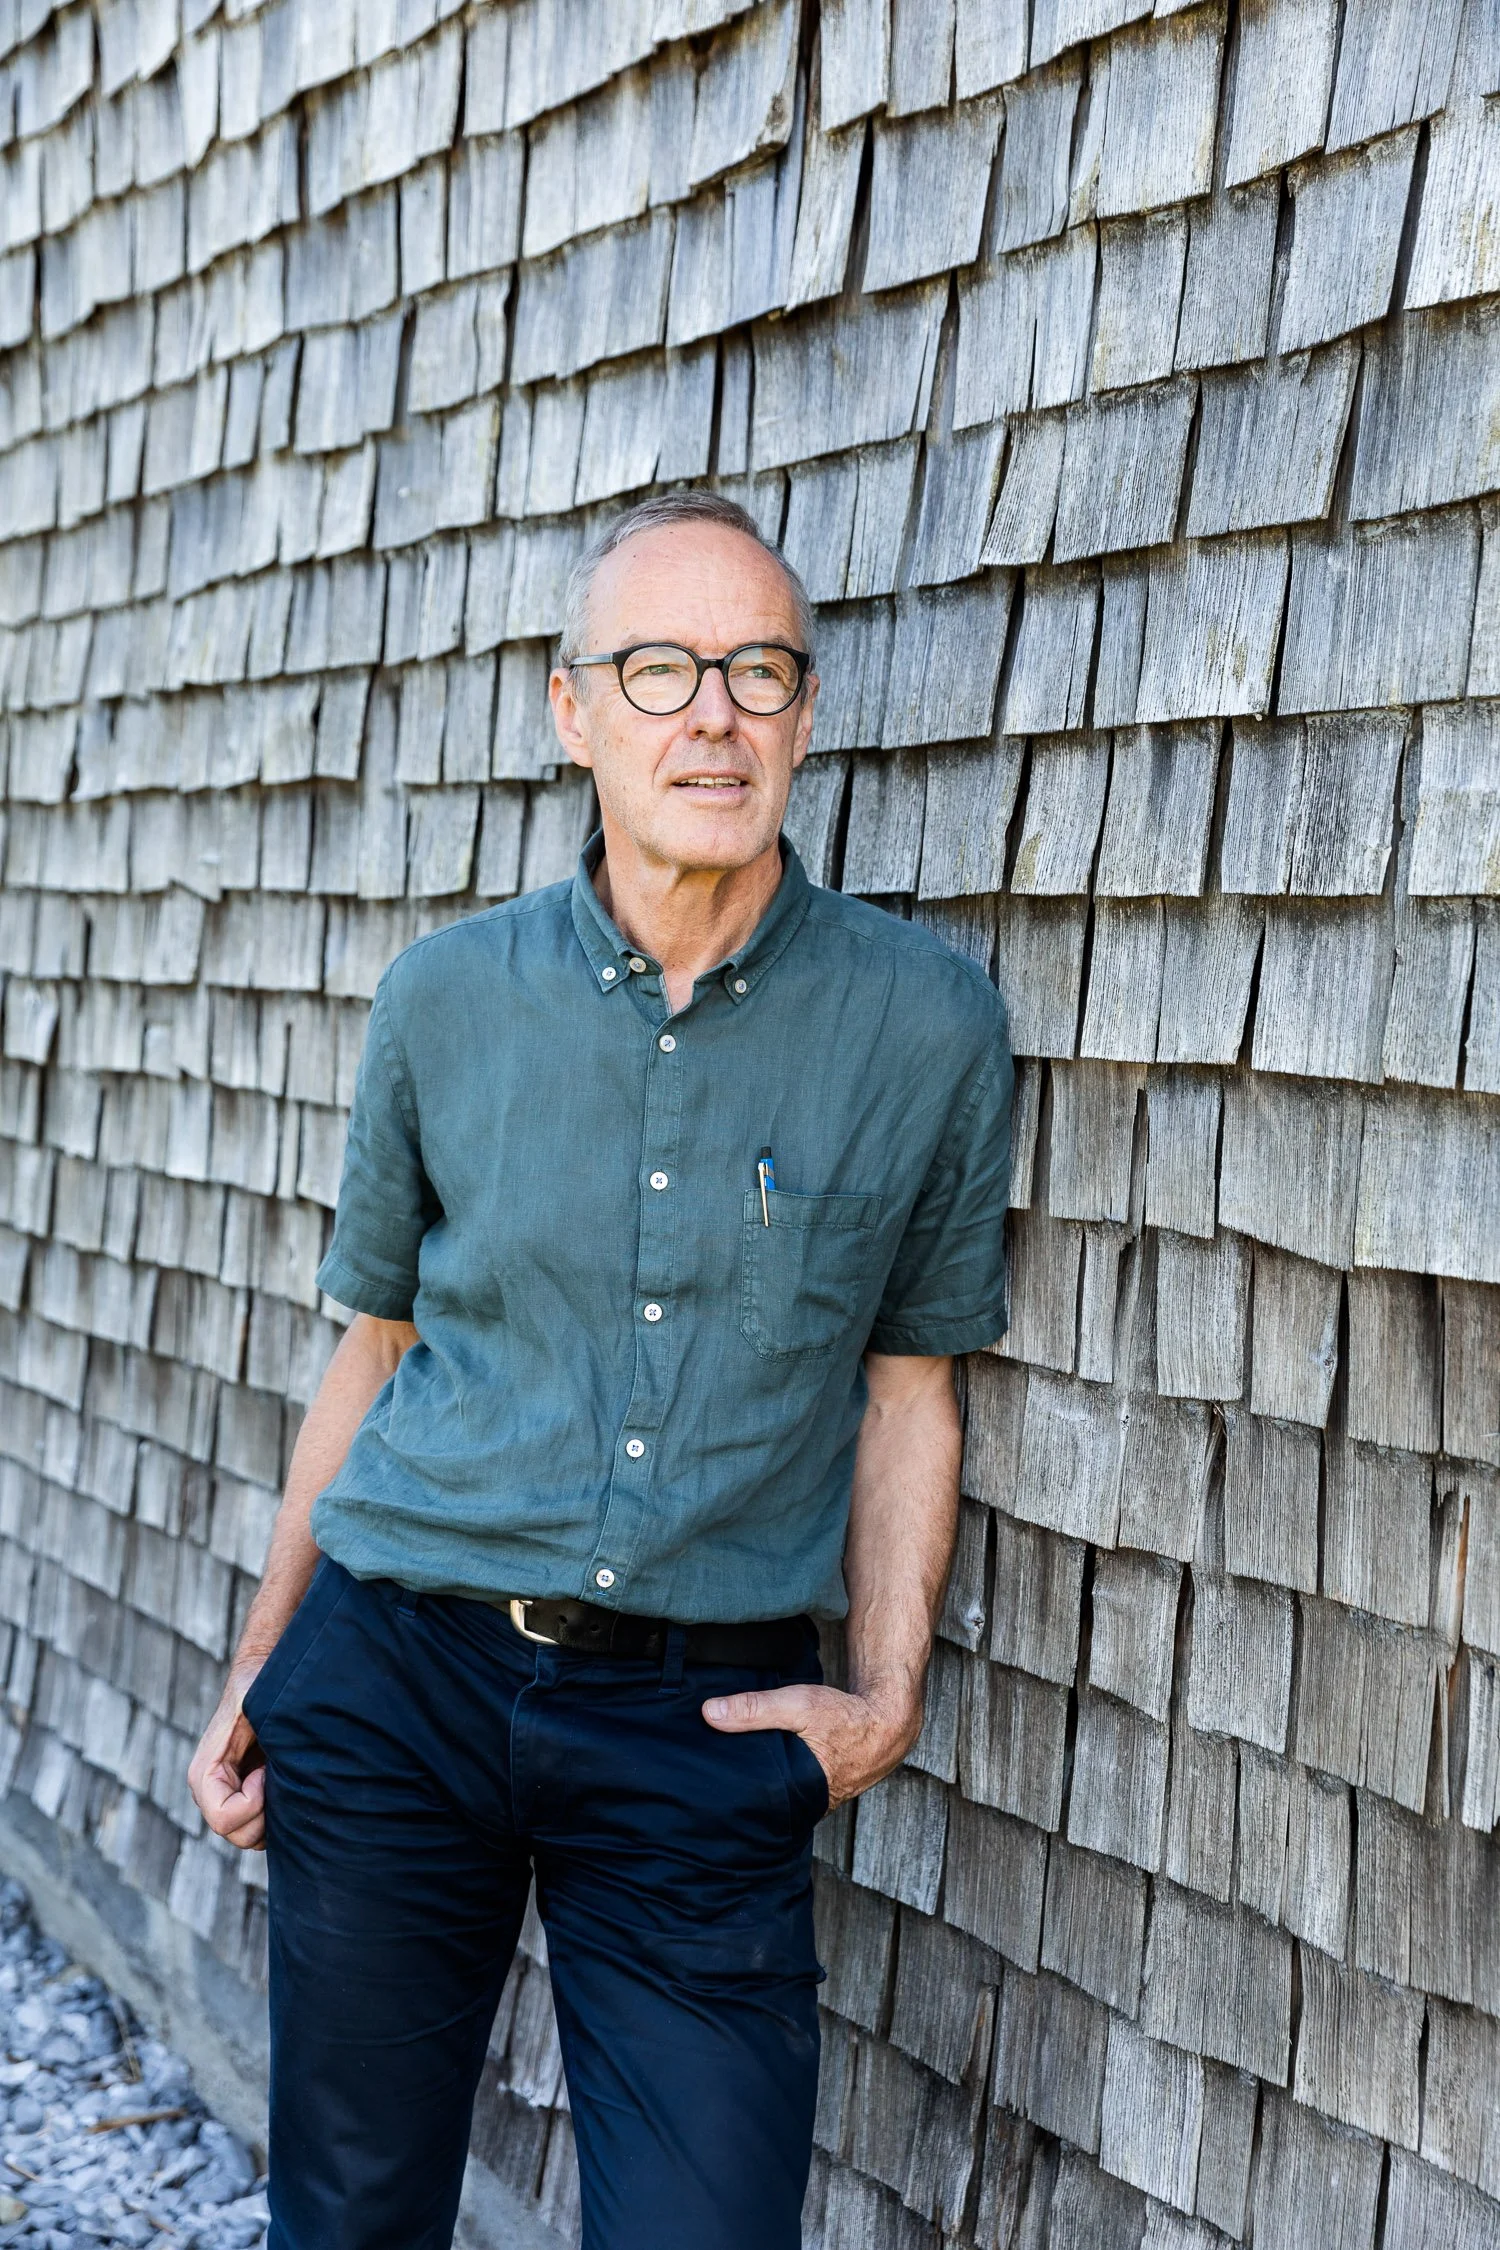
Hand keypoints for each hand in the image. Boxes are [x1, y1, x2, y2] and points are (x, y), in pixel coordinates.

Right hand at [187, 1672, 268, 1850]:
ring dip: (273, 1814)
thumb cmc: (261, 1684)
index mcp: (204, 1774)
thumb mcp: (256, 1705)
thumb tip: (271, 1768)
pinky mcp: (246, 1795)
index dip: (253, 1803)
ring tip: (282, 1774)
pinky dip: (278, 1814)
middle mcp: (210, 1791)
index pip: (223, 1820)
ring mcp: (228, 1796)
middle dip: (266, 1813)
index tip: (267, 1771)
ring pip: (250, 1837)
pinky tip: (287, 1780)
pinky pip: (261, 1826)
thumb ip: (256, 1734)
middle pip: (238, 1835)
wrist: (263, 1671)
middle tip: (278, 1773)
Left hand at [702, 1682, 920, 1809]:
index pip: (753, 1805)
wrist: (888, 1721)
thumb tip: (710, 1713)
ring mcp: (816, 1802)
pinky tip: (766, 1765)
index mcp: (800, 1797)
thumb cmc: (847, 1718)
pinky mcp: (821, 1791)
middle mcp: (808, 1808)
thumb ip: (756, 1709)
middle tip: (709, 1778)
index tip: (703, 1784)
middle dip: (741, 1790)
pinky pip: (792, 1791)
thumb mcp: (799, 1705)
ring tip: (730, 1772)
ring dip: (762, 1784)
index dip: (729, 1794)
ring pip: (778, 1798)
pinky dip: (780, 1779)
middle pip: (763, 1803)